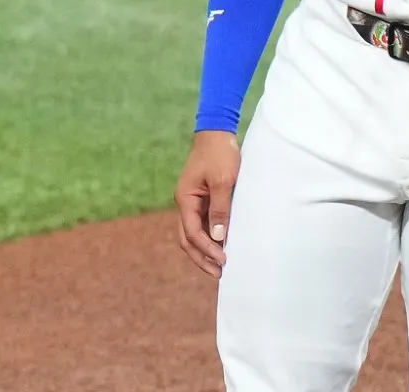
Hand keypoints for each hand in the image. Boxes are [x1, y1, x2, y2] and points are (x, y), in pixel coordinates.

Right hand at [175, 129, 239, 275]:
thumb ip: (220, 209)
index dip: (206, 249)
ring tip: (219, 266)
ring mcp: (191, 201)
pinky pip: (200, 224)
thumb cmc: (221, 155)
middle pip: (186, 238)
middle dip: (201, 257)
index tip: (223, 260)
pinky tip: (220, 246)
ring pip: (191, 233)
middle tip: (219, 274)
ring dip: (203, 251)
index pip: (192, 232)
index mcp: (185, 198)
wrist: (216, 134)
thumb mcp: (224, 182)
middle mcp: (184, 202)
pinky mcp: (200, 199)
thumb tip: (218, 236)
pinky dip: (207, 239)